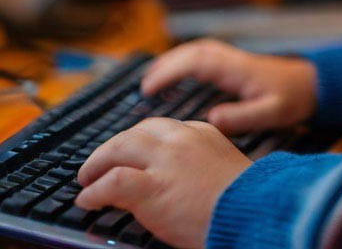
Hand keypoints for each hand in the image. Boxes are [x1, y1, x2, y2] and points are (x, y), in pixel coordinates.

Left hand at [76, 117, 250, 248]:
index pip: (161, 129)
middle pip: (136, 132)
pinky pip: (113, 182)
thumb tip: (177, 181)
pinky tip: (87, 200)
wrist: (254, 213)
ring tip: (87, 179)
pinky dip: (95, 191)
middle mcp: (182, 139)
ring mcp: (166, 160)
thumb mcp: (223, 171)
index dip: (140, 142)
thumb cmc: (245, 202)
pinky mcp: (153, 186)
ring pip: (119, 147)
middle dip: (113, 147)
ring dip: (97, 164)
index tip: (131, 156)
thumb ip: (200, 166)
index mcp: (202, 132)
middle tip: (99, 163)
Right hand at [141, 39, 317, 133]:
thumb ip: (243, 116)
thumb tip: (212, 118)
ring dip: (172, 60)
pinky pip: (201, 56)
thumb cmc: (293, 97)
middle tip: (144, 85)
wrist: (311, 83)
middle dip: (165, 64)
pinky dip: (183, 61)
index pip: (196, 62)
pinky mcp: (232, 63)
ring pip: (195, 50)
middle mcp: (231, 58)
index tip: (151, 87)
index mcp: (236, 68)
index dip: (170, 72)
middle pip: (191, 51)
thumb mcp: (272, 112)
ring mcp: (231, 58)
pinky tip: (174, 76)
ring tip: (151, 79)